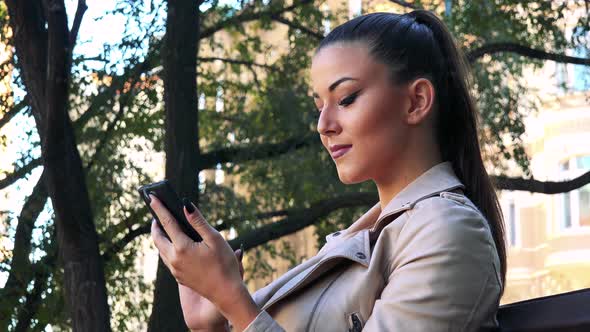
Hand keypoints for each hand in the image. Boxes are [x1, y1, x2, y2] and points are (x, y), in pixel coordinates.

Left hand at [149, 195, 259, 330]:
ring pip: (161, 250)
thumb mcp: (214, 239)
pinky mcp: (179, 277)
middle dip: (156, 225)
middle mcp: (174, 259)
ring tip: (163, 227)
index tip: (152, 197)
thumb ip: (198, 221)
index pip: (167, 222)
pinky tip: (174, 245)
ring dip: (160, 237)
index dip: (159, 208)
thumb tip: (185, 206)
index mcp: (182, 247)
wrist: (226, 293)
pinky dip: (166, 248)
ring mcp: (175, 270)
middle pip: (158, 238)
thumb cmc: (224, 264)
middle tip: (156, 213)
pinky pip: (167, 259)